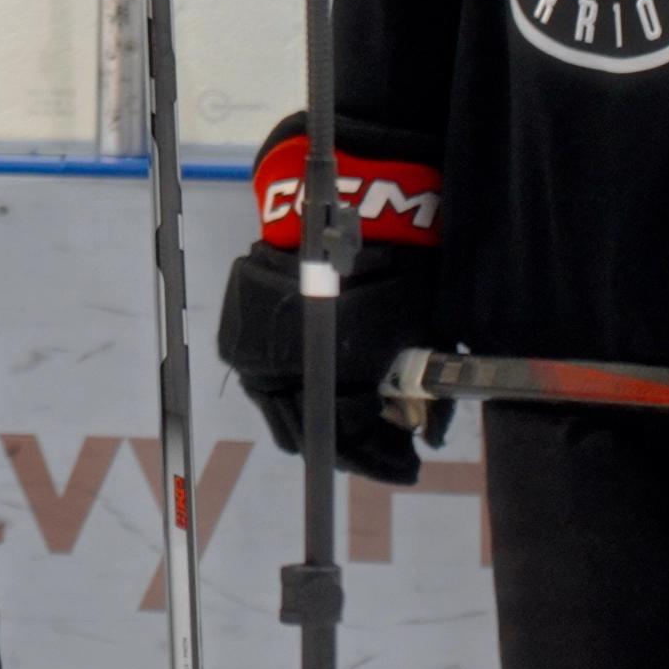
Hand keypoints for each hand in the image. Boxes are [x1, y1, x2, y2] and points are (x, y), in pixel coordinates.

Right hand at [212, 113, 451, 484]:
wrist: (348, 204)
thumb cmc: (396, 269)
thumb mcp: (417, 336)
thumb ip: (420, 391)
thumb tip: (427, 429)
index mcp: (320, 376)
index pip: (348, 442)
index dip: (382, 458)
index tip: (409, 464)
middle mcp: (276, 371)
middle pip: (311, 433)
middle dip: (353, 445)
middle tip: (388, 444)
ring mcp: (252, 351)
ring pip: (282, 409)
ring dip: (321, 417)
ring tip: (360, 416)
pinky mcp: (240, 329)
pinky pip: (266, 376)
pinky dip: (296, 386)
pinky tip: (328, 384)